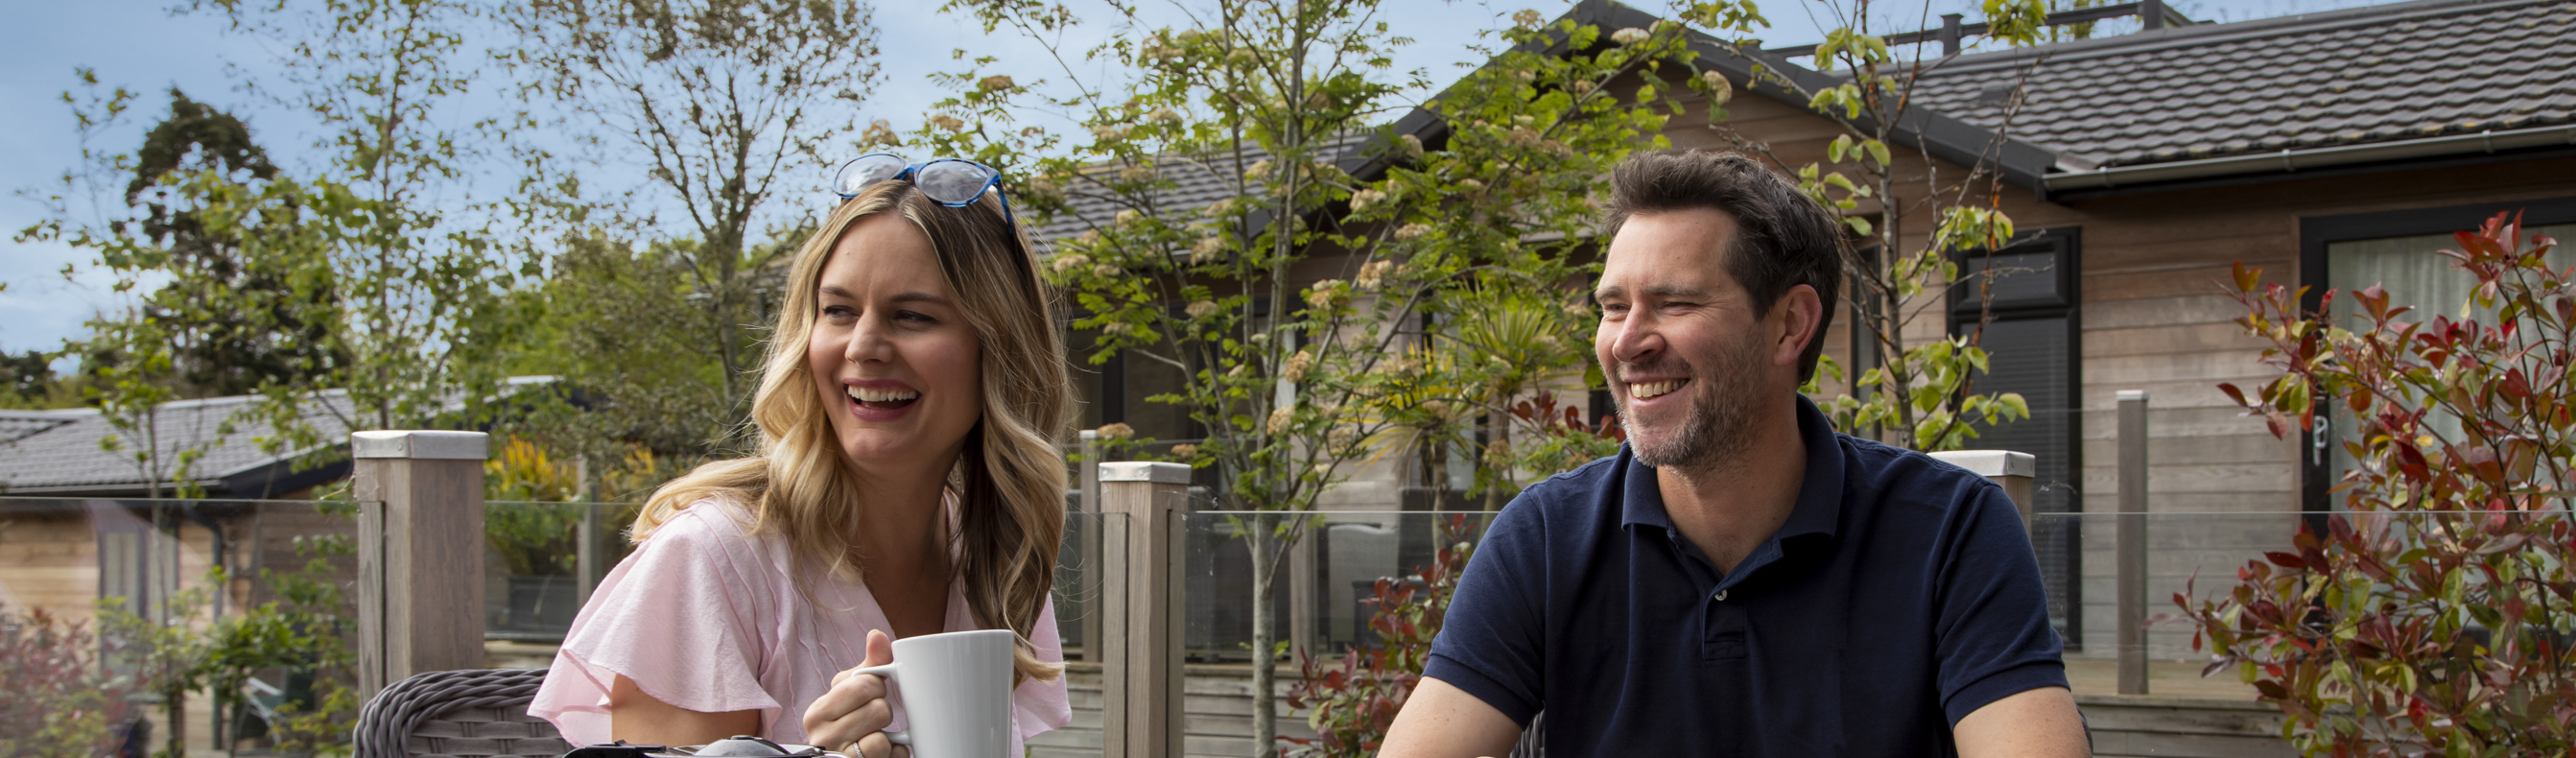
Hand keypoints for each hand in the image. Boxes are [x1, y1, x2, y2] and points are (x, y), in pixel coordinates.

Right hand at [803, 630, 909, 757]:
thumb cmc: (847, 723)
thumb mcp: (851, 692)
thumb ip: (868, 665)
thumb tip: (877, 636)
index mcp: (817, 712)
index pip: (863, 685)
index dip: (877, 687)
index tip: (871, 694)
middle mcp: (822, 737)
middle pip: (878, 709)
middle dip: (883, 711)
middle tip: (874, 718)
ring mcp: (839, 757)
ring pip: (882, 738)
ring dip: (888, 737)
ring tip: (876, 736)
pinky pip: (889, 757)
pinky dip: (894, 754)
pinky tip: (883, 753)